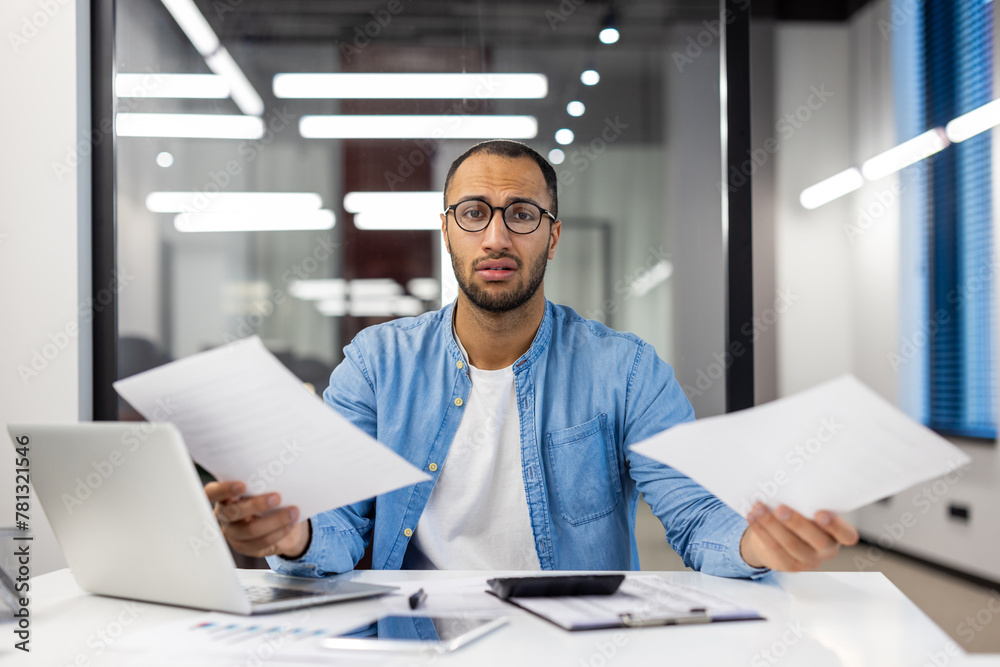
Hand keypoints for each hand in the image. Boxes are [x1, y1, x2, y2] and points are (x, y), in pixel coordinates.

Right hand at [205, 481, 309, 558]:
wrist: (281, 519)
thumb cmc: (268, 495)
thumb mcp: (263, 486)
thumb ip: (262, 482)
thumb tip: (278, 474)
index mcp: (223, 496)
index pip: (212, 492)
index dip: (224, 490)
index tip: (242, 486)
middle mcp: (223, 515)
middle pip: (233, 512)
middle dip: (257, 504)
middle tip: (277, 497)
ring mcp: (232, 533)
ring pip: (250, 530)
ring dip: (275, 520)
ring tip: (293, 511)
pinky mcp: (245, 547)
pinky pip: (262, 542)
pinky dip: (280, 531)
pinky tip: (291, 523)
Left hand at [740, 503, 858, 571]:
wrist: (782, 537)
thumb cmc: (801, 515)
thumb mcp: (809, 510)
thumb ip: (808, 502)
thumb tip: (791, 479)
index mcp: (838, 535)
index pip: (847, 535)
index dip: (836, 526)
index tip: (820, 513)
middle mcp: (827, 550)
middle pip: (816, 540)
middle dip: (797, 523)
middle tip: (781, 508)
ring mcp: (809, 560)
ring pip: (790, 544)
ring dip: (772, 524)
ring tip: (758, 508)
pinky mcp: (789, 565)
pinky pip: (774, 548)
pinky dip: (761, 531)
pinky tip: (752, 517)